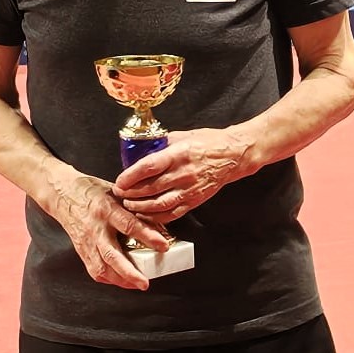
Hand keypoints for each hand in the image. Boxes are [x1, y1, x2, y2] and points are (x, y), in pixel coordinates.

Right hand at [45, 166, 170, 290]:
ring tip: (137, 285)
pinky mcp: (81, 250)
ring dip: (120, 280)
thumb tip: (158, 222)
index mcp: (106, 210)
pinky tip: (121, 281)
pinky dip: (109, 278)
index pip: (129, 226)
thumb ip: (136, 207)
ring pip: (101, 267)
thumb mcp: (117, 192)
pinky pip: (94, 269)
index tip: (164, 246)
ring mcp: (86, 242)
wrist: (61, 194)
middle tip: (145, 282)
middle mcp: (95, 229)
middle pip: (112, 255)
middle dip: (130, 272)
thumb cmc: (93, 191)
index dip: (148, 236)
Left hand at [114, 127, 252, 223]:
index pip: (148, 167)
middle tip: (120, 194)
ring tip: (130, 205)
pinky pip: (173, 213)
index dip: (130, 176)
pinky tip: (146, 215)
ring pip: (159, 204)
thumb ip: (161, 144)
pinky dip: (157, 217)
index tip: (119, 181)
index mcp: (179, 154)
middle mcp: (184, 173)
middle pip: (150, 188)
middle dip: (130, 194)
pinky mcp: (196, 200)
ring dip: (141, 207)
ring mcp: (190, 189)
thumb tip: (140, 150)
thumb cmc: (209, 143)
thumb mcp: (183, 135)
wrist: (234, 155)